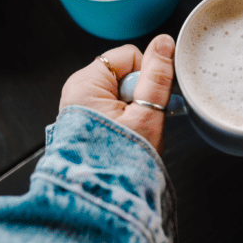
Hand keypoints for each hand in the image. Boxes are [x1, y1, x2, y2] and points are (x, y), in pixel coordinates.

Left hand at [59, 34, 175, 153]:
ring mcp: (81, 106)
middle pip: (126, 73)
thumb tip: (163, 42)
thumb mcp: (146, 114)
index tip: (149, 101)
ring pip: (123, 92)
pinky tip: (127, 136)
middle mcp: (79, 90)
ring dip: (135, 109)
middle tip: (141, 121)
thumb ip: (157, 75)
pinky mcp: (86, 121)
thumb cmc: (119, 162)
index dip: (147, 75)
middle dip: (141, 95)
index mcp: (86, 82)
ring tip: (134, 132)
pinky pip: (114, 107)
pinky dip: (126, 119)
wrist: (101, 200)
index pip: (130, 55)